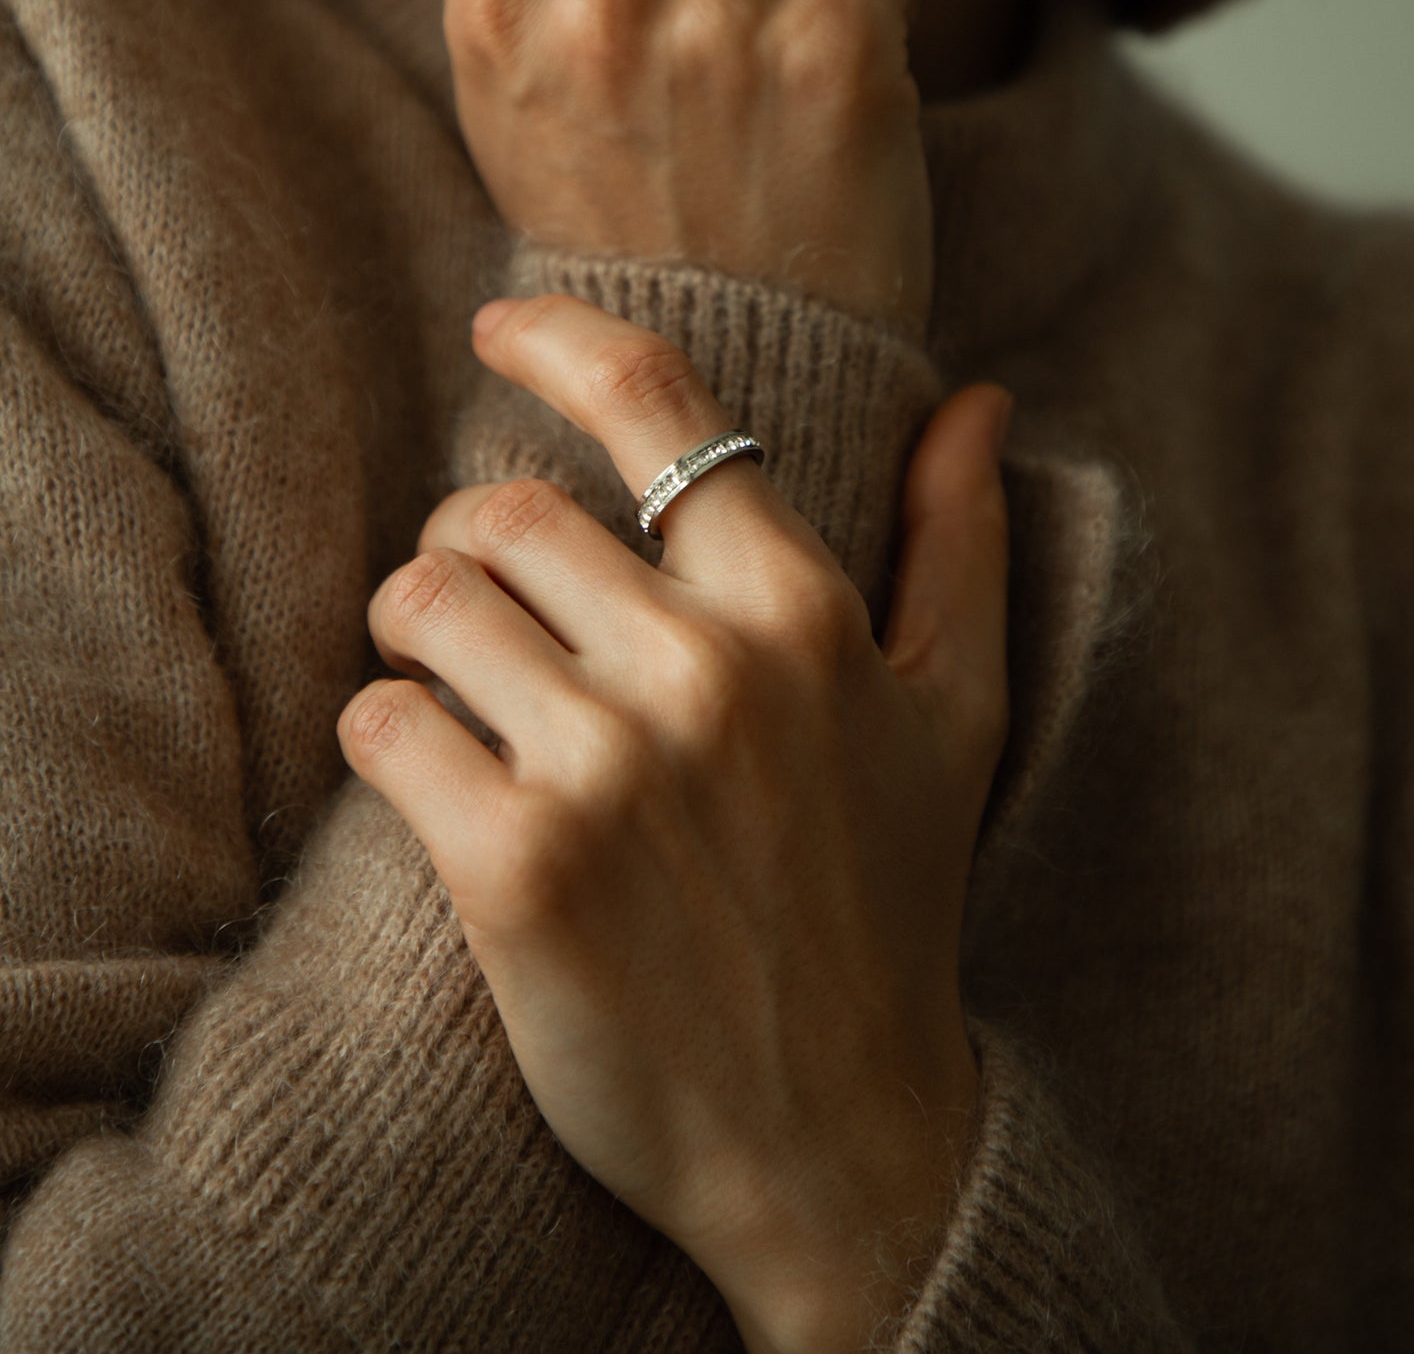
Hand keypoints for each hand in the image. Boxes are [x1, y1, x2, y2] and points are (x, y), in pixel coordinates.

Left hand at [338, 295, 1011, 1351]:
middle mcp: (704, 671)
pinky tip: (430, 772)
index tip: (496, 328)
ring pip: (423, 599)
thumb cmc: (890, 908)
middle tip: (485, 600)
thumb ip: (963, 542)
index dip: (558, 342)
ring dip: (415, 632)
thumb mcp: (959, 718)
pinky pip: (381, 723)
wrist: (833, 1138)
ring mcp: (605, 771)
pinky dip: (383, 733)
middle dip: (470, 543)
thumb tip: (979, 395)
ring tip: (452, 681)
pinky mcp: (513, 870)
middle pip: (501, 508)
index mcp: (802, 613)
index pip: (658, 406)